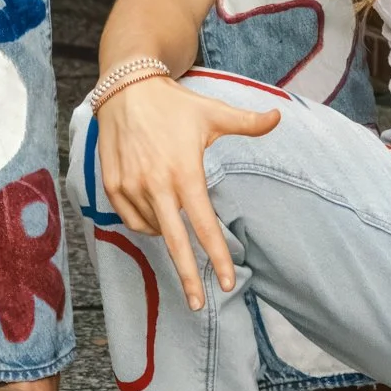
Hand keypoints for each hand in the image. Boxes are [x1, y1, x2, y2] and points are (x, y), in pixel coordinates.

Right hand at [96, 74, 280, 305]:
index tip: (229, 282)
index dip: (218, 256)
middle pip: (175, 242)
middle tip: (199, 304)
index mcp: (184, 172)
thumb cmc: (174, 103)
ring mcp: (131, 186)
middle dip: (188, 277)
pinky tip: (155, 213)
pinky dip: (145, 224)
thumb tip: (278, 118)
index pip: (204, 225)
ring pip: (153, 228)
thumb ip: (247, 122)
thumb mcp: (212, 112)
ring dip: (168, 234)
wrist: (125, 87)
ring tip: (175, 219)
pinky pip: (131, 219)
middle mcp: (156, 184)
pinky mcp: (112, 184)